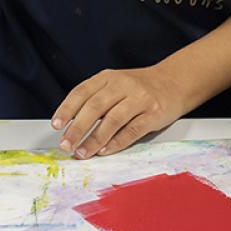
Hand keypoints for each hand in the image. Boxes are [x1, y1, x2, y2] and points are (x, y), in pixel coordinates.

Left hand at [51, 66, 185, 158]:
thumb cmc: (139, 88)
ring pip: (113, 120)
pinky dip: (116, 142)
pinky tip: (104, 151)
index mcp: (108, 77)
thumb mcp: (115, 85)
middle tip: (66, 144)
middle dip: (77, 128)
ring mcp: (140, 99)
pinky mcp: (153, 114)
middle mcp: (123, 85)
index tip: (56, 125)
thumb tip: (71, 127)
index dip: (67, 109)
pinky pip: (132, 130)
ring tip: (82, 153)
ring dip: (95, 139)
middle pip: (95, 107)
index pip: (82, 92)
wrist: (174, 82)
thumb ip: (95, 100)